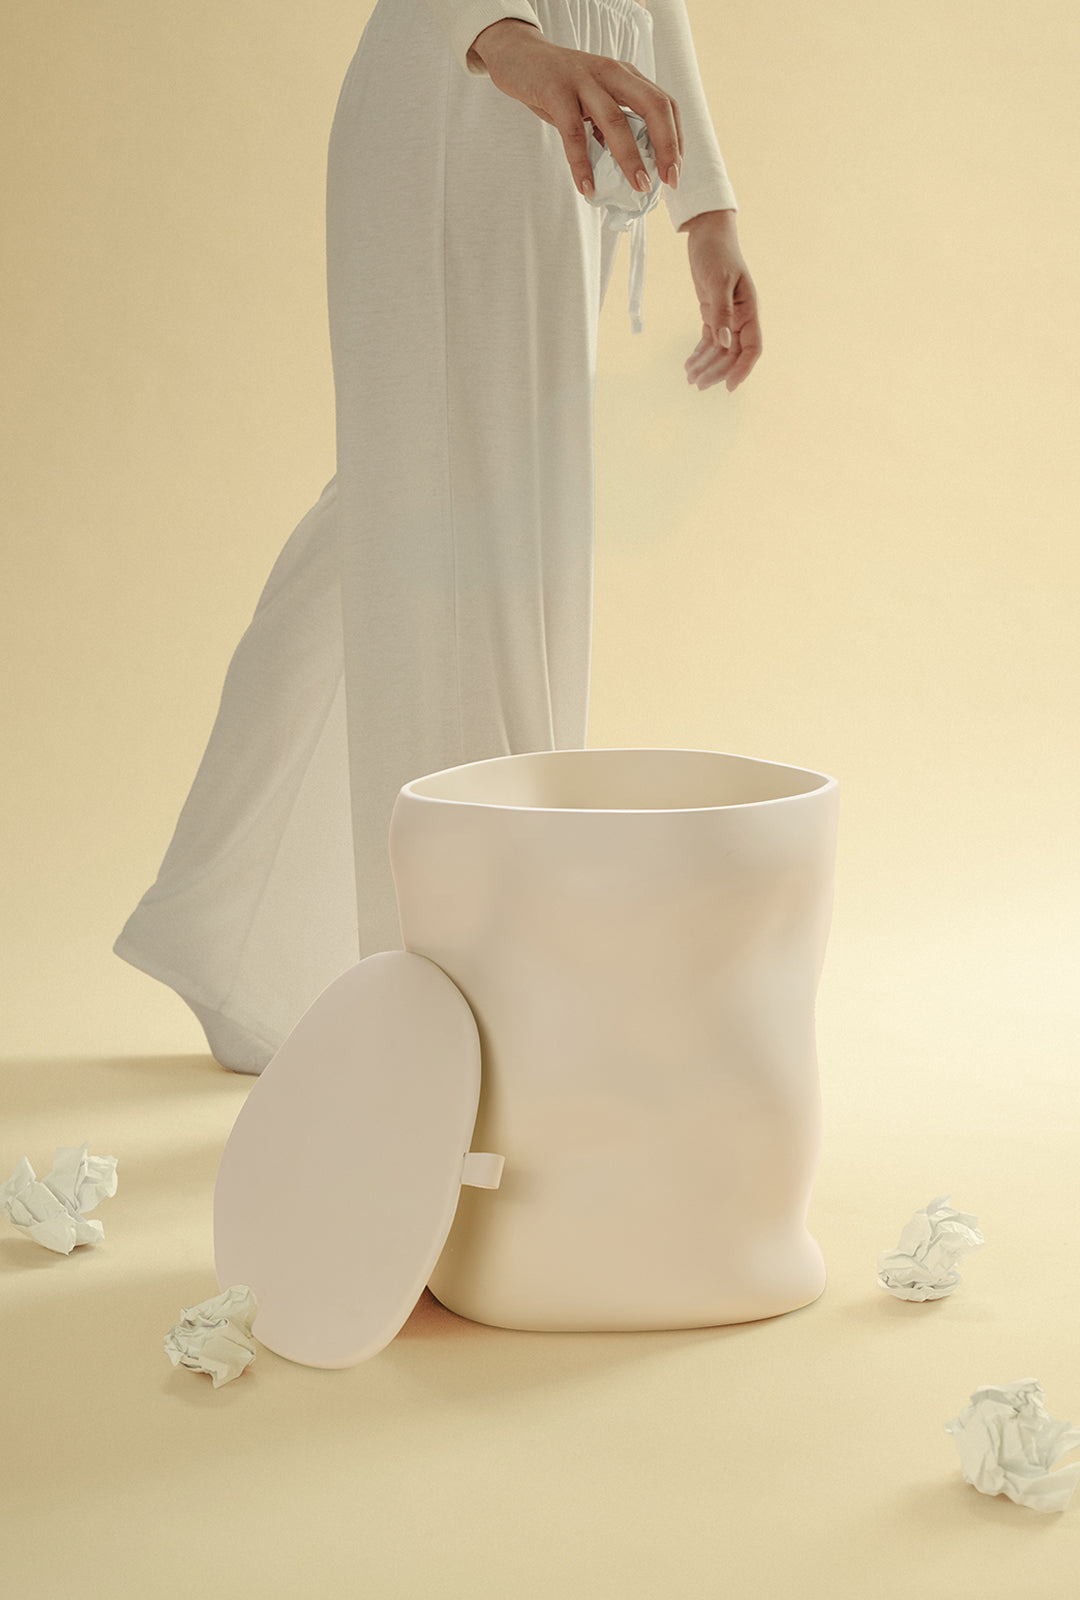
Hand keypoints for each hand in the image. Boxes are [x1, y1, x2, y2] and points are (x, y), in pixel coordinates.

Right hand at [471, 18, 683, 200]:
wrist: (518, 55)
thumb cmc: (559, 85)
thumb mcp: (593, 100)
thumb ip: (610, 127)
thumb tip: (627, 169)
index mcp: (625, 76)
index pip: (664, 104)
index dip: (675, 138)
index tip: (674, 170)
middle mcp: (611, 74)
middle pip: (653, 106)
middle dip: (666, 146)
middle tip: (667, 180)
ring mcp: (584, 81)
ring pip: (616, 121)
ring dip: (630, 158)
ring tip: (638, 187)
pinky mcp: (557, 92)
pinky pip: (574, 133)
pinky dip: (582, 164)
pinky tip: (586, 188)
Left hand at [682, 211, 761, 392]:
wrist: (708, 233)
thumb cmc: (717, 252)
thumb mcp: (718, 280)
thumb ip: (721, 312)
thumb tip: (724, 343)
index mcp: (749, 309)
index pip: (752, 347)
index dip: (742, 369)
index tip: (729, 387)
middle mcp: (741, 316)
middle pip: (732, 354)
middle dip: (716, 371)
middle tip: (697, 384)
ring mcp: (727, 316)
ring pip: (719, 350)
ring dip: (705, 365)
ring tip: (689, 378)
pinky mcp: (713, 313)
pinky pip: (709, 340)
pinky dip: (700, 353)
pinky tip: (689, 365)